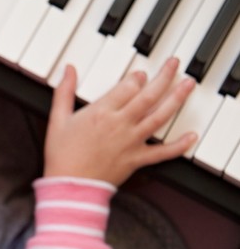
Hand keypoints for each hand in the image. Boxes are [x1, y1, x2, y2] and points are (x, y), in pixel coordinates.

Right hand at [44, 58, 196, 185]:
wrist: (70, 185)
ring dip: (176, 99)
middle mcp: (120, 124)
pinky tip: (191, 136)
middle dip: (164, 77)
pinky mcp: (137, 159)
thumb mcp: (58, 119)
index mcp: (101, 112)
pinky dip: (179, 145)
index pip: (127, 87)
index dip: (136, 77)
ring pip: (159, 117)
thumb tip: (68, 70)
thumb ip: (64, 92)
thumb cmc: (62, 155)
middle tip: (174, 64)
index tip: (140, 73)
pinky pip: (162, 152)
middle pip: (148, 96)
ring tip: (187, 85)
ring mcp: (131, 141)